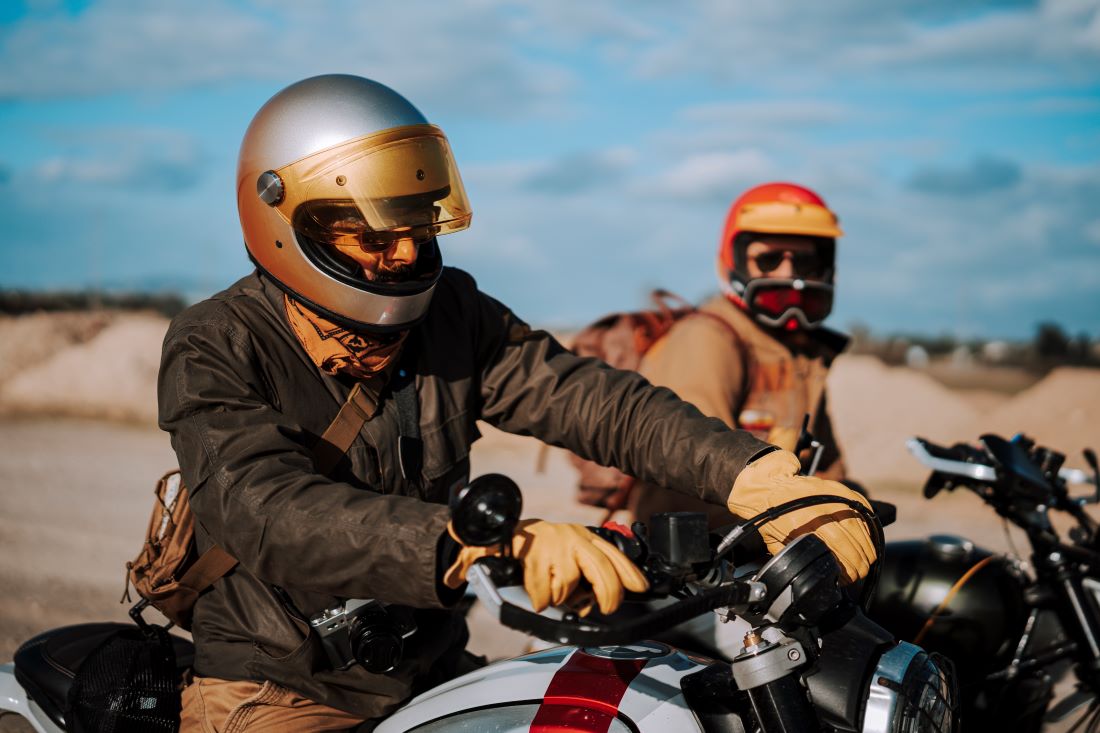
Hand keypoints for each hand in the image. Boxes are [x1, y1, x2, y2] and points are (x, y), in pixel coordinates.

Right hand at [443, 519, 648, 614]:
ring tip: (552, 591)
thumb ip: (586, 577)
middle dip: (608, 593)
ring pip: (570, 582)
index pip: (613, 555)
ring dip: (562, 596)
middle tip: (606, 609)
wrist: (504, 536)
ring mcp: (552, 545)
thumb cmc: (541, 552)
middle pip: (601, 568)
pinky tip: (537, 595)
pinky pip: (544, 591)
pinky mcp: (533, 556)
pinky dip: (541, 599)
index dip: (630, 573)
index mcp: (585, 537)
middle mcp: (572, 538)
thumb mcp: (569, 556)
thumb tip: (593, 603)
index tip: (642, 588)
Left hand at [727, 450, 875, 583]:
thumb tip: (810, 574)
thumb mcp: (774, 542)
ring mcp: (830, 496)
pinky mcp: (836, 488)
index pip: (835, 549)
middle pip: (850, 539)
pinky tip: (868, 536)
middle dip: (860, 560)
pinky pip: (859, 506)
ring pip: (858, 524)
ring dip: (867, 544)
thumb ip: (793, 556)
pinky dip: (866, 522)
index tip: (848, 578)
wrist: (769, 485)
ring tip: (868, 558)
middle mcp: (819, 509)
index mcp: (803, 525)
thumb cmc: (770, 516)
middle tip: (861, 572)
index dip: (846, 567)